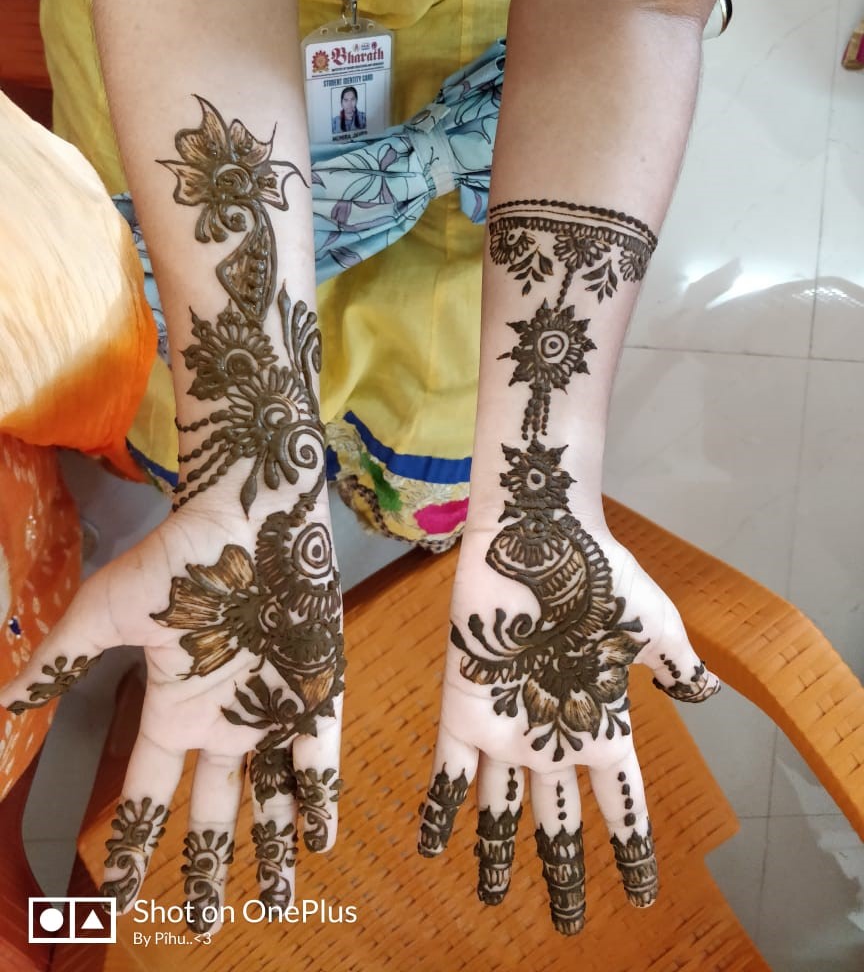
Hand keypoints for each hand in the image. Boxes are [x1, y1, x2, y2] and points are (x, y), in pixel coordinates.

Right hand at [0, 496, 343, 933]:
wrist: (247, 514)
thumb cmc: (177, 558)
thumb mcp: (106, 614)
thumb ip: (61, 661)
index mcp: (173, 708)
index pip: (150, 793)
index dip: (138, 845)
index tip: (124, 898)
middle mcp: (223, 720)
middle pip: (215, 812)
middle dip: (208, 866)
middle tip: (208, 927)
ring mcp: (271, 707)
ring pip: (274, 795)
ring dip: (273, 847)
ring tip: (278, 903)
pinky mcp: (316, 689)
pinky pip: (321, 757)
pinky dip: (320, 799)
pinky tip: (323, 839)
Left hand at [418, 516, 718, 935]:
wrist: (539, 533)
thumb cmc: (602, 575)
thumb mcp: (655, 624)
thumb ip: (677, 664)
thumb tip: (706, 695)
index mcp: (604, 721)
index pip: (622, 802)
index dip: (631, 847)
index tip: (641, 892)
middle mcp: (553, 734)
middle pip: (559, 821)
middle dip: (563, 872)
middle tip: (568, 923)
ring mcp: (507, 724)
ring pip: (501, 809)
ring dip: (497, 855)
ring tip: (492, 899)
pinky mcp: (463, 706)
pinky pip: (447, 771)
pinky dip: (440, 809)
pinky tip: (432, 847)